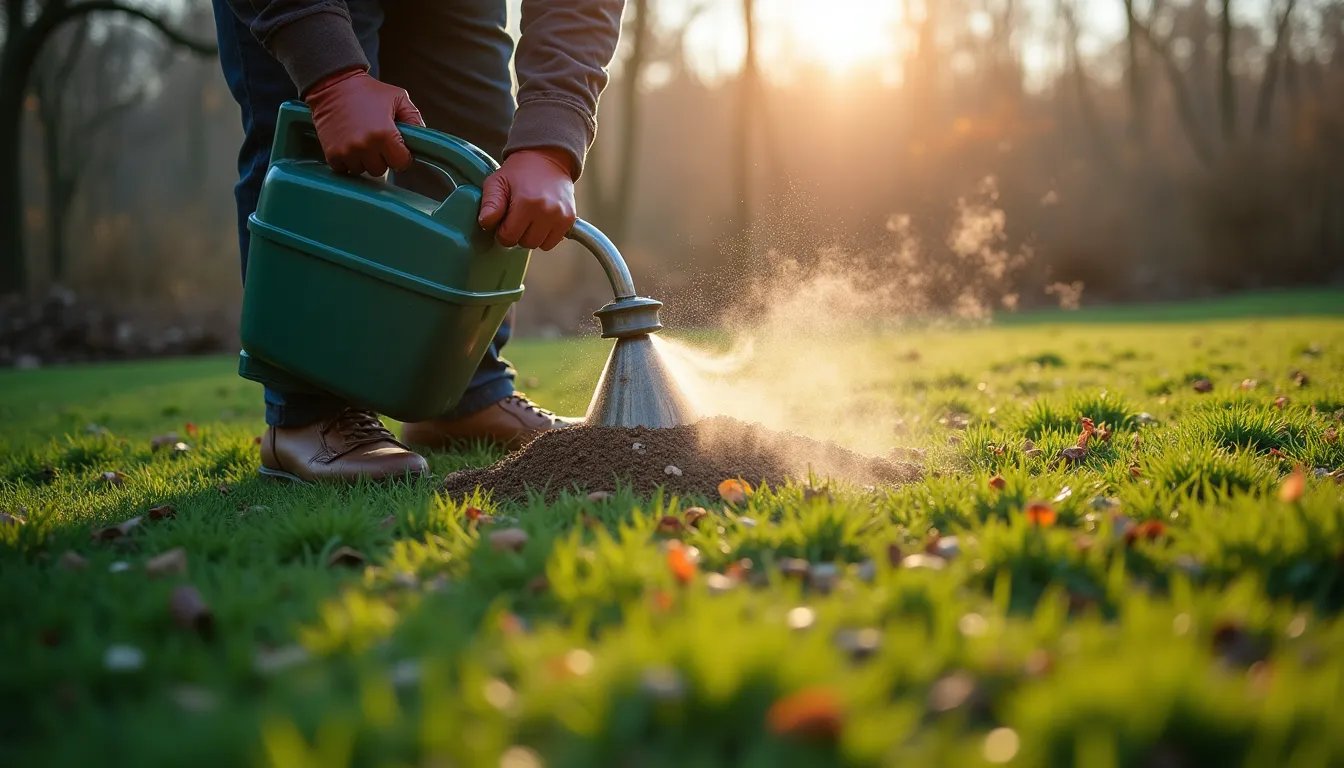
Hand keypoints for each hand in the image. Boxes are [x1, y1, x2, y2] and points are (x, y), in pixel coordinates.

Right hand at [304, 68, 423, 175]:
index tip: (395, 146)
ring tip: (360, 140)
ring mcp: (347, 151)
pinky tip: (347, 144)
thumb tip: (422, 140)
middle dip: (381, 158)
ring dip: (363, 160)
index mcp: (385, 134)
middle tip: (375, 140)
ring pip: (362, 171)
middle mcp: (366, 146)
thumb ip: (414, 118)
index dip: (401, 155)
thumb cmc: (368, 91)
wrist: (333, 84)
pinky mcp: (332, 153)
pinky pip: (345, 170)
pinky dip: (347, 161)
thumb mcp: (398, 97)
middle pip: (381, 169)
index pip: (401, 163)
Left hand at [478, 148, 576, 250]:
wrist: (547, 159)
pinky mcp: (569, 219)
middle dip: (518, 233)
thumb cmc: (518, 172)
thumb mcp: (497, 182)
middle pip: (525, 243)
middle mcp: (546, 211)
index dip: (502, 230)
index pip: (508, 237)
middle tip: (517, 217)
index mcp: (526, 203)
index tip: (505, 218)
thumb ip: (490, 203)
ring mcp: (560, 216)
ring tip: (530, 218)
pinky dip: (545, 236)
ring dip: (532, 236)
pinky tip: (541, 220)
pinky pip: (552, 242)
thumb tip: (485, 223)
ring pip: (539, 245)